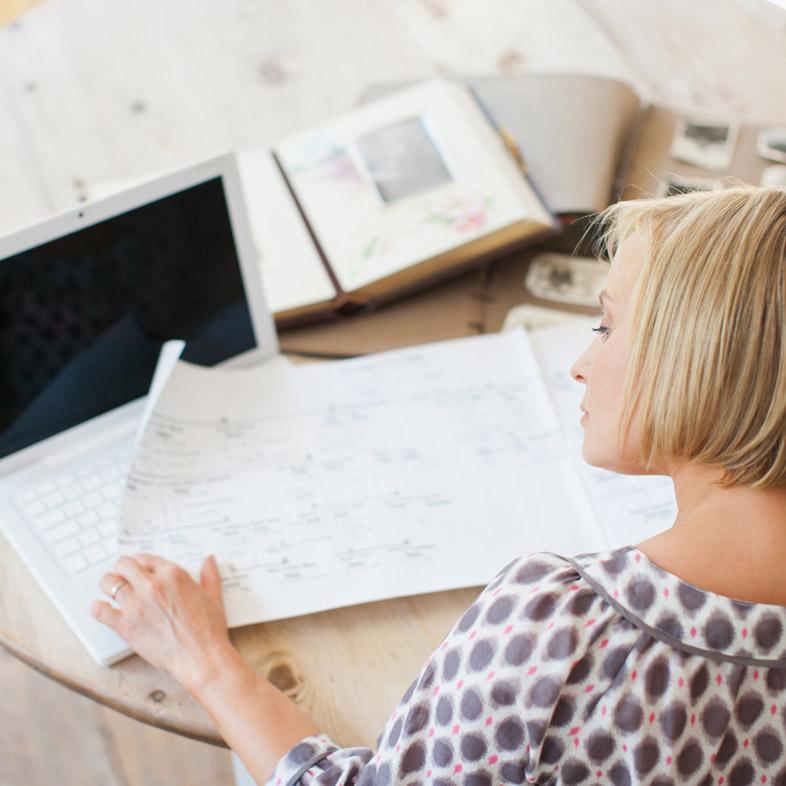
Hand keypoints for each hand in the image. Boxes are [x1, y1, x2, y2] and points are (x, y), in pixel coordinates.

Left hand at [93, 553, 231, 687]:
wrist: (200, 656)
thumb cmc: (207, 629)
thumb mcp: (213, 596)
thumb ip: (210, 575)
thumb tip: (209, 560)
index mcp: (173, 574)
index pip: (148, 558)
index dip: (142, 563)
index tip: (141, 568)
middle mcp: (152, 585)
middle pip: (124, 564)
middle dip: (123, 568)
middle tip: (123, 575)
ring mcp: (136, 605)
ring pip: (109, 582)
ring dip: (109, 584)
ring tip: (111, 589)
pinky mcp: (125, 625)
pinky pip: (100, 611)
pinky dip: (98, 608)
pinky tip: (102, 608)